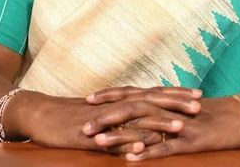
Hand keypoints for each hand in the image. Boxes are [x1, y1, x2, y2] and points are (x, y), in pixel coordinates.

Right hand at [9, 89, 196, 151]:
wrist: (39, 114)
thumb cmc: (71, 116)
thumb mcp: (102, 115)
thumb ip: (123, 116)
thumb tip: (144, 123)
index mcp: (120, 100)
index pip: (153, 93)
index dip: (176, 94)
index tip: (198, 94)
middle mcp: (115, 106)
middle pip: (150, 101)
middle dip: (176, 103)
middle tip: (199, 106)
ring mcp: (104, 119)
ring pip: (135, 118)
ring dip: (159, 122)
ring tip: (180, 127)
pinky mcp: (91, 134)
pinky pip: (111, 138)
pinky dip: (128, 141)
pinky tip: (143, 146)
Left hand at [98, 96, 239, 160]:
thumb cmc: (212, 114)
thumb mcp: (183, 109)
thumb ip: (162, 108)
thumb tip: (141, 110)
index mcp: (165, 99)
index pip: (131, 93)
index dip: (109, 96)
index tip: (86, 101)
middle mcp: (168, 108)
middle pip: (131, 108)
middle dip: (106, 117)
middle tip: (84, 126)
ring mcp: (179, 124)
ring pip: (144, 127)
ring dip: (120, 135)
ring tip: (99, 142)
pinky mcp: (191, 141)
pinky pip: (166, 147)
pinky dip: (148, 153)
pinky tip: (132, 159)